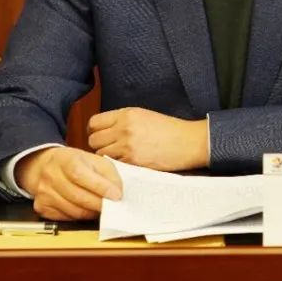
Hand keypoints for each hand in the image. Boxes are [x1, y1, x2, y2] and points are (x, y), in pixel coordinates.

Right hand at [15, 147, 121, 220]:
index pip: (81, 175)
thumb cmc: (74, 163)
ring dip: (91, 212)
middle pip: (78, 196)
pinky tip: (86, 209)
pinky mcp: (42, 207)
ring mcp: (44, 193)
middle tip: (113, 206)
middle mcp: (51, 176)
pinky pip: (66, 218)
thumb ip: (108, 173)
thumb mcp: (93, 160)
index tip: (116, 195)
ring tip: (100, 207)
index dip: (100, 187)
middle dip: (99, 204)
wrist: (44, 166)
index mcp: (66, 159)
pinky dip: (80, 217)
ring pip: (73, 211)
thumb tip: (118, 191)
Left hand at [88, 107, 207, 171]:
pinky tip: (126, 164)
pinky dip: (115, 166)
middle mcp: (124, 128)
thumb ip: (122, 120)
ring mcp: (127, 146)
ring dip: (106, 157)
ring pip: (100, 155)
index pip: (94, 122)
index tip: (100, 135)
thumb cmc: (169, 129)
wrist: (188, 142)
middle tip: (108, 148)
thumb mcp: (144, 115)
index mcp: (126, 114)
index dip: (94, 130)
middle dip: (98, 145)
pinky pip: (112, 165)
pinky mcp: (133, 162)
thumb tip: (103, 130)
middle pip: (93, 140)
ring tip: (118, 157)